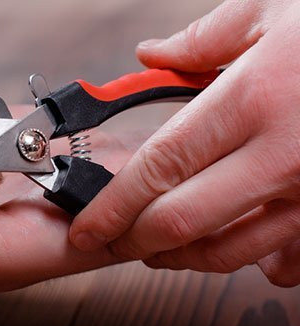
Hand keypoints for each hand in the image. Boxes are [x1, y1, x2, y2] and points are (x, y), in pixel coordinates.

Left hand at [69, 0, 299, 285]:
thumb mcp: (274, 8)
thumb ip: (203, 37)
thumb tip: (150, 55)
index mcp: (254, 98)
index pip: (159, 167)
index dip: (113, 206)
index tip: (86, 227)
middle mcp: (284, 154)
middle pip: (184, 220)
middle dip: (135, 241)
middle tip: (110, 243)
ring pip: (232, 249)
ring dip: (183, 256)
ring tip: (156, 247)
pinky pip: (291, 255)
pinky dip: (256, 260)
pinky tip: (234, 249)